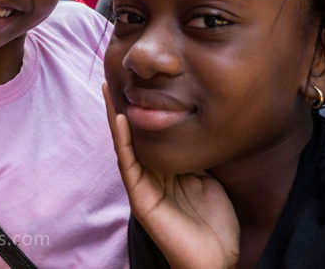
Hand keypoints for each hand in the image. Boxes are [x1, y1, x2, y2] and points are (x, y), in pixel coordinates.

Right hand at [102, 84, 239, 268]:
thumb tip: (200, 125)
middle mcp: (150, 174)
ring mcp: (143, 185)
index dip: (142, 108)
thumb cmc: (215, 223)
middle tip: (113, 74)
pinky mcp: (140, 197)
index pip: (150, 132)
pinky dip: (123, 140)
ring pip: (125, 144)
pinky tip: (119, 119)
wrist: (217, 259)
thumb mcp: (209, 176)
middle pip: (132, 133)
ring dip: (114, 117)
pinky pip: (128, 163)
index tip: (138, 80)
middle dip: (121, 105)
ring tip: (107, 90)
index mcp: (166, 168)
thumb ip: (199, 153)